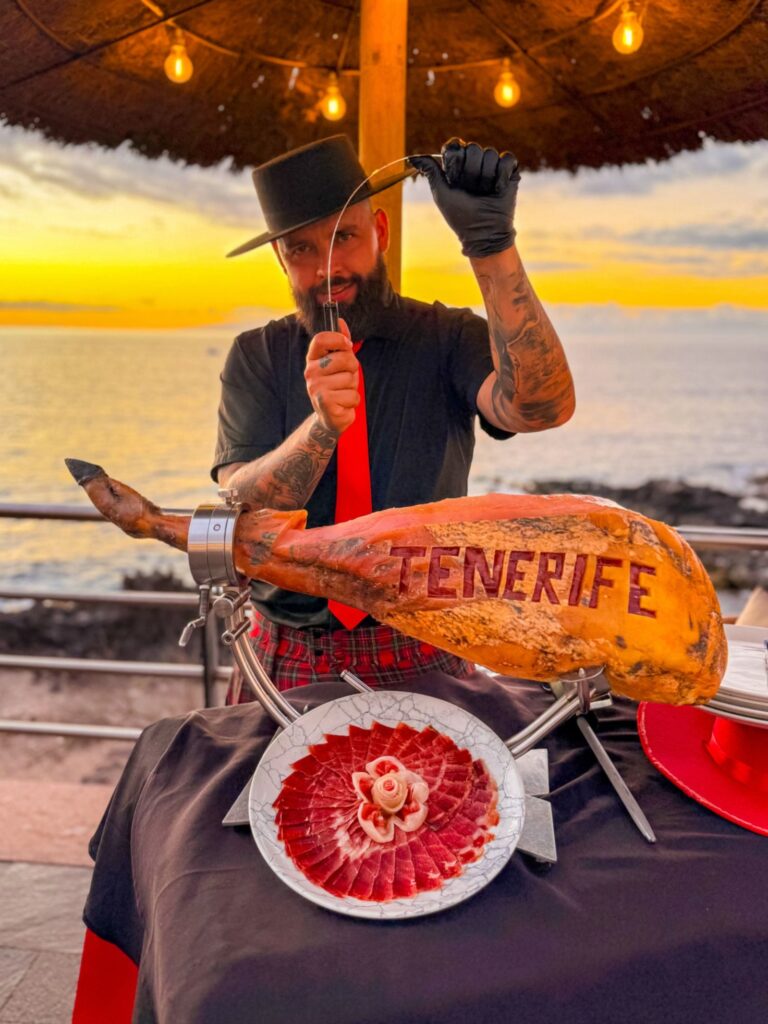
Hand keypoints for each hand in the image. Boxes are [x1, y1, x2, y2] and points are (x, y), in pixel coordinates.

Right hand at [304, 317, 359, 434]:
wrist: (329, 417)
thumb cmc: (336, 386)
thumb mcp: (338, 363)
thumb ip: (340, 344)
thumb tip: (340, 321)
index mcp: (313, 359)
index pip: (321, 339)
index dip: (338, 339)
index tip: (347, 346)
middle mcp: (310, 372)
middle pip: (344, 358)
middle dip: (353, 369)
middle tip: (346, 378)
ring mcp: (316, 388)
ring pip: (351, 379)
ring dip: (353, 388)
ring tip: (343, 393)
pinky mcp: (325, 403)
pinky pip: (352, 396)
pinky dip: (353, 401)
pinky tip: (343, 404)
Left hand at [409, 138, 520, 257]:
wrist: (484, 232)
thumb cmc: (460, 216)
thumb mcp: (441, 194)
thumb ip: (430, 172)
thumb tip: (413, 157)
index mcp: (457, 166)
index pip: (455, 146)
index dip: (455, 160)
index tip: (455, 178)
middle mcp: (475, 163)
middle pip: (473, 148)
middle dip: (470, 172)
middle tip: (471, 190)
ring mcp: (493, 167)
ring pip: (490, 153)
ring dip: (485, 177)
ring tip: (485, 193)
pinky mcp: (510, 172)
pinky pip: (507, 159)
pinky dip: (502, 175)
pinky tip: (497, 189)